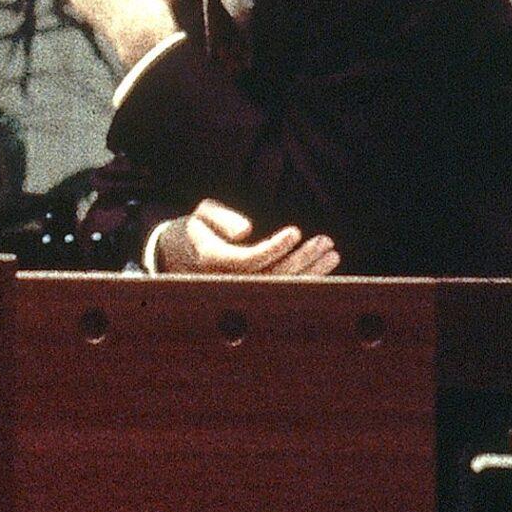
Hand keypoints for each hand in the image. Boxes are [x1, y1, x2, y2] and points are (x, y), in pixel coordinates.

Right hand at [154, 199, 339, 275]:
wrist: (180, 256)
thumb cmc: (197, 229)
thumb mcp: (202, 215)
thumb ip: (222, 218)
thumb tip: (246, 231)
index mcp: (211, 260)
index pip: (249, 260)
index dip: (275, 248)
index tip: (296, 231)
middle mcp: (225, 281)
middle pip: (270, 278)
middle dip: (302, 260)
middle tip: (327, 242)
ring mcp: (238, 292)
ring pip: (279, 289)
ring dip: (310, 272)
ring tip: (332, 253)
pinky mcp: (251, 297)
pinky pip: (280, 293)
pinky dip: (304, 282)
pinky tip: (323, 269)